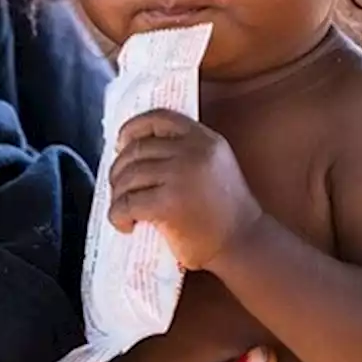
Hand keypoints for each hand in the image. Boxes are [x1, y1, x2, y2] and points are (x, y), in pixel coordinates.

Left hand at [109, 108, 262, 269]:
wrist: (243, 243)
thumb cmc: (226, 211)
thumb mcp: (215, 165)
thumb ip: (188, 150)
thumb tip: (136, 148)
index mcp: (205, 139)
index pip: (159, 118)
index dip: (133, 128)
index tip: (122, 143)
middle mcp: (193, 151)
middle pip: (137, 149)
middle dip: (119, 169)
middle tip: (119, 187)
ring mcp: (180, 176)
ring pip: (128, 176)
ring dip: (117, 194)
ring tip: (123, 208)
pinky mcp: (167, 204)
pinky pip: (127, 203)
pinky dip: (117, 215)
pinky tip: (125, 224)